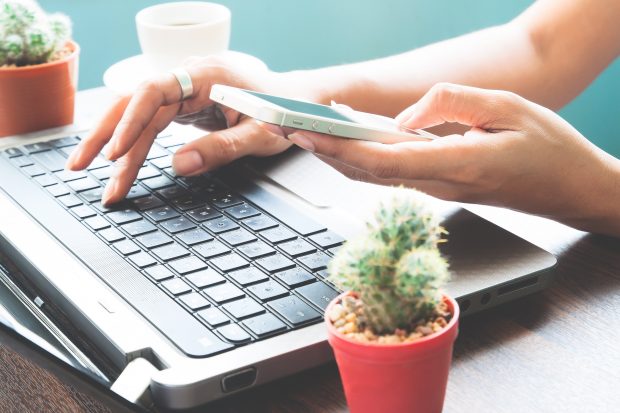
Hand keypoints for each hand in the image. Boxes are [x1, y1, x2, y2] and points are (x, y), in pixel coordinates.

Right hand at [66, 53, 299, 204]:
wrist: (296, 100)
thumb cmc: (284, 112)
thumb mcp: (261, 134)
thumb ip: (223, 148)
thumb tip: (180, 165)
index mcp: (205, 75)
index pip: (154, 92)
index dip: (130, 122)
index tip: (115, 154)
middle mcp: (189, 77)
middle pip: (134, 102)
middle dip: (105, 135)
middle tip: (78, 167)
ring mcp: (185, 90)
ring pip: (138, 113)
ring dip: (114, 143)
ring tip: (91, 173)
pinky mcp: (186, 104)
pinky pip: (152, 122)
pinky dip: (135, 143)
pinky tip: (119, 161)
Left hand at [277, 83, 619, 235]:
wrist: (570, 189)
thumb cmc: (548, 147)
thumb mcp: (507, 106)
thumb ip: (450, 105)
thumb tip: (403, 118)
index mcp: (457, 164)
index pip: (383, 161)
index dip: (339, 147)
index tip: (306, 132)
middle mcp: (440, 183)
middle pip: (366, 171)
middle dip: (321, 150)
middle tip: (285, 127)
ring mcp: (437, 189)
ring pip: (373, 175)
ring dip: (334, 155)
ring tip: (303, 131)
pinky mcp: (439, 186)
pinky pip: (390, 174)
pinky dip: (359, 158)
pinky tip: (344, 141)